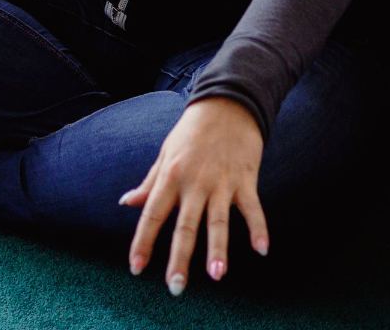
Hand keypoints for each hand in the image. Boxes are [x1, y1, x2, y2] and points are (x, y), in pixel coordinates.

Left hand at [123, 97, 268, 293]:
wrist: (227, 102)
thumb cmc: (191, 130)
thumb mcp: (165, 153)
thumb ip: (149, 182)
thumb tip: (127, 203)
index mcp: (170, 176)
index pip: (152, 215)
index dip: (143, 242)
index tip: (136, 268)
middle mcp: (194, 182)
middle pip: (185, 226)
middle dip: (180, 259)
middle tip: (175, 287)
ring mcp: (221, 182)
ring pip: (218, 221)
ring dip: (218, 250)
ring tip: (217, 276)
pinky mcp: (245, 179)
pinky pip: (252, 208)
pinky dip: (258, 228)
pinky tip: (262, 249)